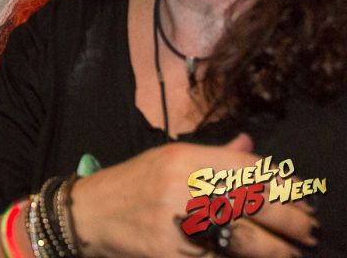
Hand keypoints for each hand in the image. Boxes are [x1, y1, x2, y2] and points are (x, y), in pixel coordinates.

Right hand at [69, 134, 316, 257]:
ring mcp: (177, 222)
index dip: (284, 185)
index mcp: (184, 157)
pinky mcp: (172, 253)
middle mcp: (183, 186)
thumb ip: (212, 157)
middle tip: (307, 228)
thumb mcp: (167, 159)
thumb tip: (249, 148)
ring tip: (291, 252)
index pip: (248, 168)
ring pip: (244, 239)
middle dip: (290, 219)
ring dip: (276, 249)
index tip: (302, 197)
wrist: (87, 214)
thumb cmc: (131, 185)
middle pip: (254, 202)